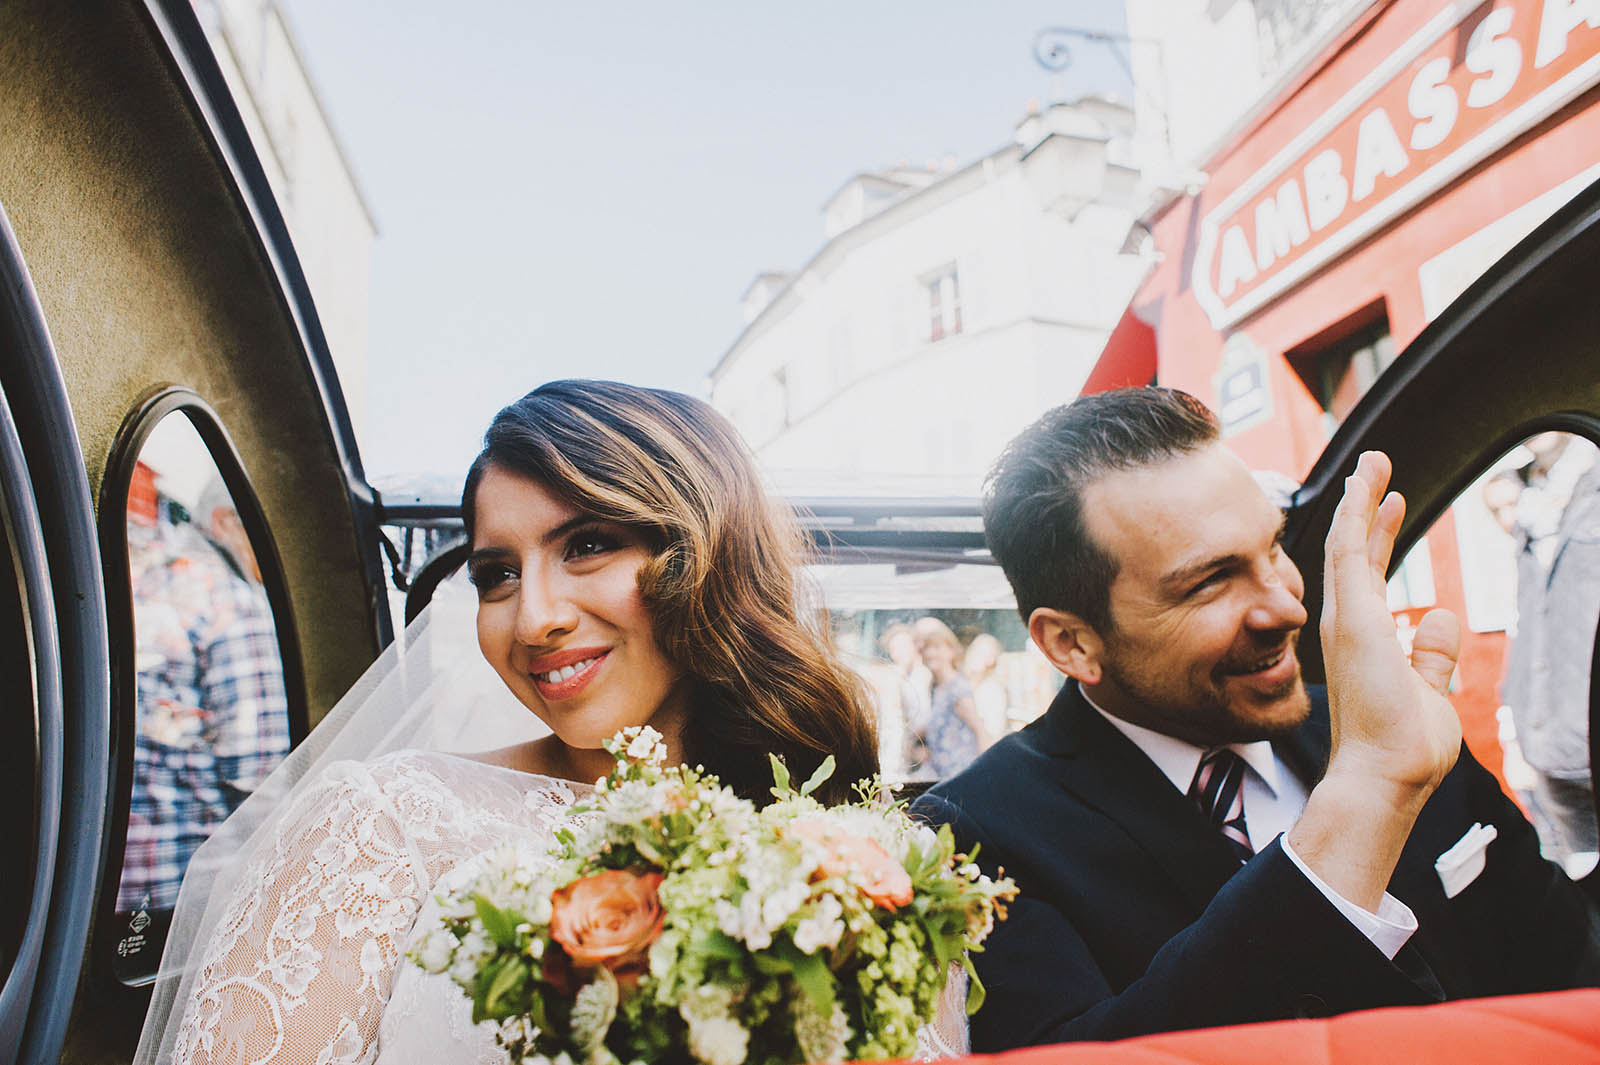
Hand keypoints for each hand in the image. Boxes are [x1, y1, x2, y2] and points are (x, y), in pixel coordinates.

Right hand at [1319, 451, 1461, 800]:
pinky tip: (1362, 488)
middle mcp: (1346, 623)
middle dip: (1364, 507)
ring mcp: (1345, 617)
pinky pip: (1348, 552)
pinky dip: (1354, 516)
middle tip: (1373, 469)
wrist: (1384, 773)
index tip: (1391, 503)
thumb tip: (1441, 618)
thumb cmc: (1400, 746)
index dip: (1378, 535)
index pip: (1368, 574)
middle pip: (1354, 551)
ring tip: (1371, 464)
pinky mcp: (1352, 615)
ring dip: (1359, 500)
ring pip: (1348, 543)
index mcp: (1361, 639)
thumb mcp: (1429, 690)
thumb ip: (1431, 654)